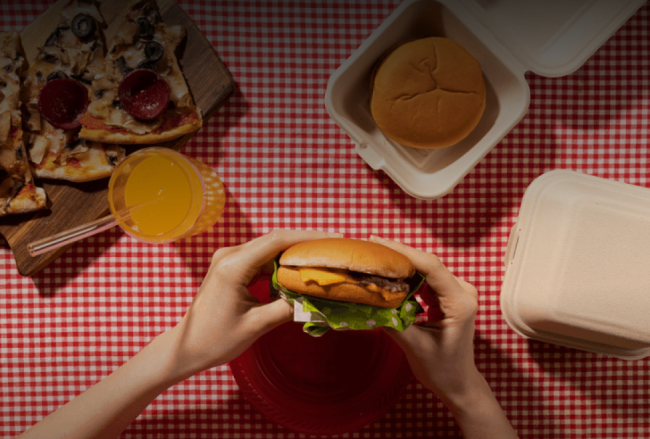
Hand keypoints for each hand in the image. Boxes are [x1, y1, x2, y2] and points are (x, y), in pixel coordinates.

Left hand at [169, 229, 341, 377]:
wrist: (186, 347)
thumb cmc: (215, 340)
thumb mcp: (256, 326)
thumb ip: (288, 309)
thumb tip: (317, 301)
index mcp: (233, 266)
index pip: (277, 241)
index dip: (307, 238)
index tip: (333, 239)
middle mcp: (230, 255)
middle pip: (275, 240)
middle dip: (306, 243)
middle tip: (334, 249)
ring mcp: (229, 259)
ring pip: (269, 248)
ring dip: (294, 253)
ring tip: (321, 259)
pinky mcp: (231, 267)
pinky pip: (262, 258)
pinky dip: (281, 263)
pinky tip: (298, 271)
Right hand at [369, 235, 479, 400]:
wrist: (458, 383)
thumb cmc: (442, 369)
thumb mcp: (414, 347)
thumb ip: (391, 321)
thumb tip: (365, 301)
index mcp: (460, 302)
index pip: (431, 267)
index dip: (404, 252)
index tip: (378, 243)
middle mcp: (463, 291)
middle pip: (428, 264)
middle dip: (398, 254)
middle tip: (369, 246)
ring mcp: (456, 292)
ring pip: (425, 269)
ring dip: (400, 264)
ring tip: (374, 257)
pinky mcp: (447, 296)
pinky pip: (425, 279)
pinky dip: (406, 276)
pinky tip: (387, 273)